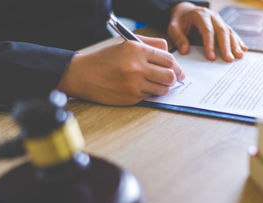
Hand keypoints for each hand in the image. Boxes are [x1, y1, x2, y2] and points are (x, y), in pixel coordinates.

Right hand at [57, 36, 183, 105]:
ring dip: (163, 88)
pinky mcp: (132, 98)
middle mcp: (137, 67)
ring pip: (162, 89)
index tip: (178, 71)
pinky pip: (150, 96)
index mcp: (137, 50)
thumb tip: (169, 51)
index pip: (169, 59)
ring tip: (155, 84)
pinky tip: (140, 88)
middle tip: (171, 79)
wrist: (83, 75)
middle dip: (173, 78)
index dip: (177, 66)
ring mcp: (135, 84)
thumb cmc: (105, 59)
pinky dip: (149, 93)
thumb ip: (150, 45)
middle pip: (170, 76)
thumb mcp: (126, 44)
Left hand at [168, 2, 247, 61]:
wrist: (185, 11)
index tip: (212, 58)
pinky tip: (243, 49)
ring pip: (229, 31)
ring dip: (235, 44)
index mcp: (200, 15)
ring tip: (239, 56)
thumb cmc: (179, 21)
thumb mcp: (173, 28)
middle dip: (226, 46)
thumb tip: (185, 50)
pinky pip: (231, 32)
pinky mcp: (222, 24)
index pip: (207, 30)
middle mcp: (212, 16)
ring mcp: (219, 20)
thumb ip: (178, 38)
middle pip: (222, 31)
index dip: (210, 44)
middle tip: (229, 59)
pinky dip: (238, 41)